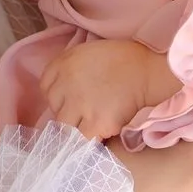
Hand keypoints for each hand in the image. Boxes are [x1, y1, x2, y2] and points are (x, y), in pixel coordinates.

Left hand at [38, 37, 179, 142]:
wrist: (146, 71)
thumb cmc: (122, 59)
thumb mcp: (87, 52)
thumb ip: (69, 68)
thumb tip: (63, 88)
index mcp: (63, 64)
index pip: (45, 87)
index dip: (59, 95)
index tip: (71, 98)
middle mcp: (66, 85)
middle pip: (54, 109)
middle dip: (66, 112)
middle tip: (83, 113)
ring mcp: (79, 106)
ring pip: (64, 128)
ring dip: (76, 128)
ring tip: (92, 125)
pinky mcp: (96, 123)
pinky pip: (83, 139)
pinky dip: (91, 137)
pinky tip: (103, 129)